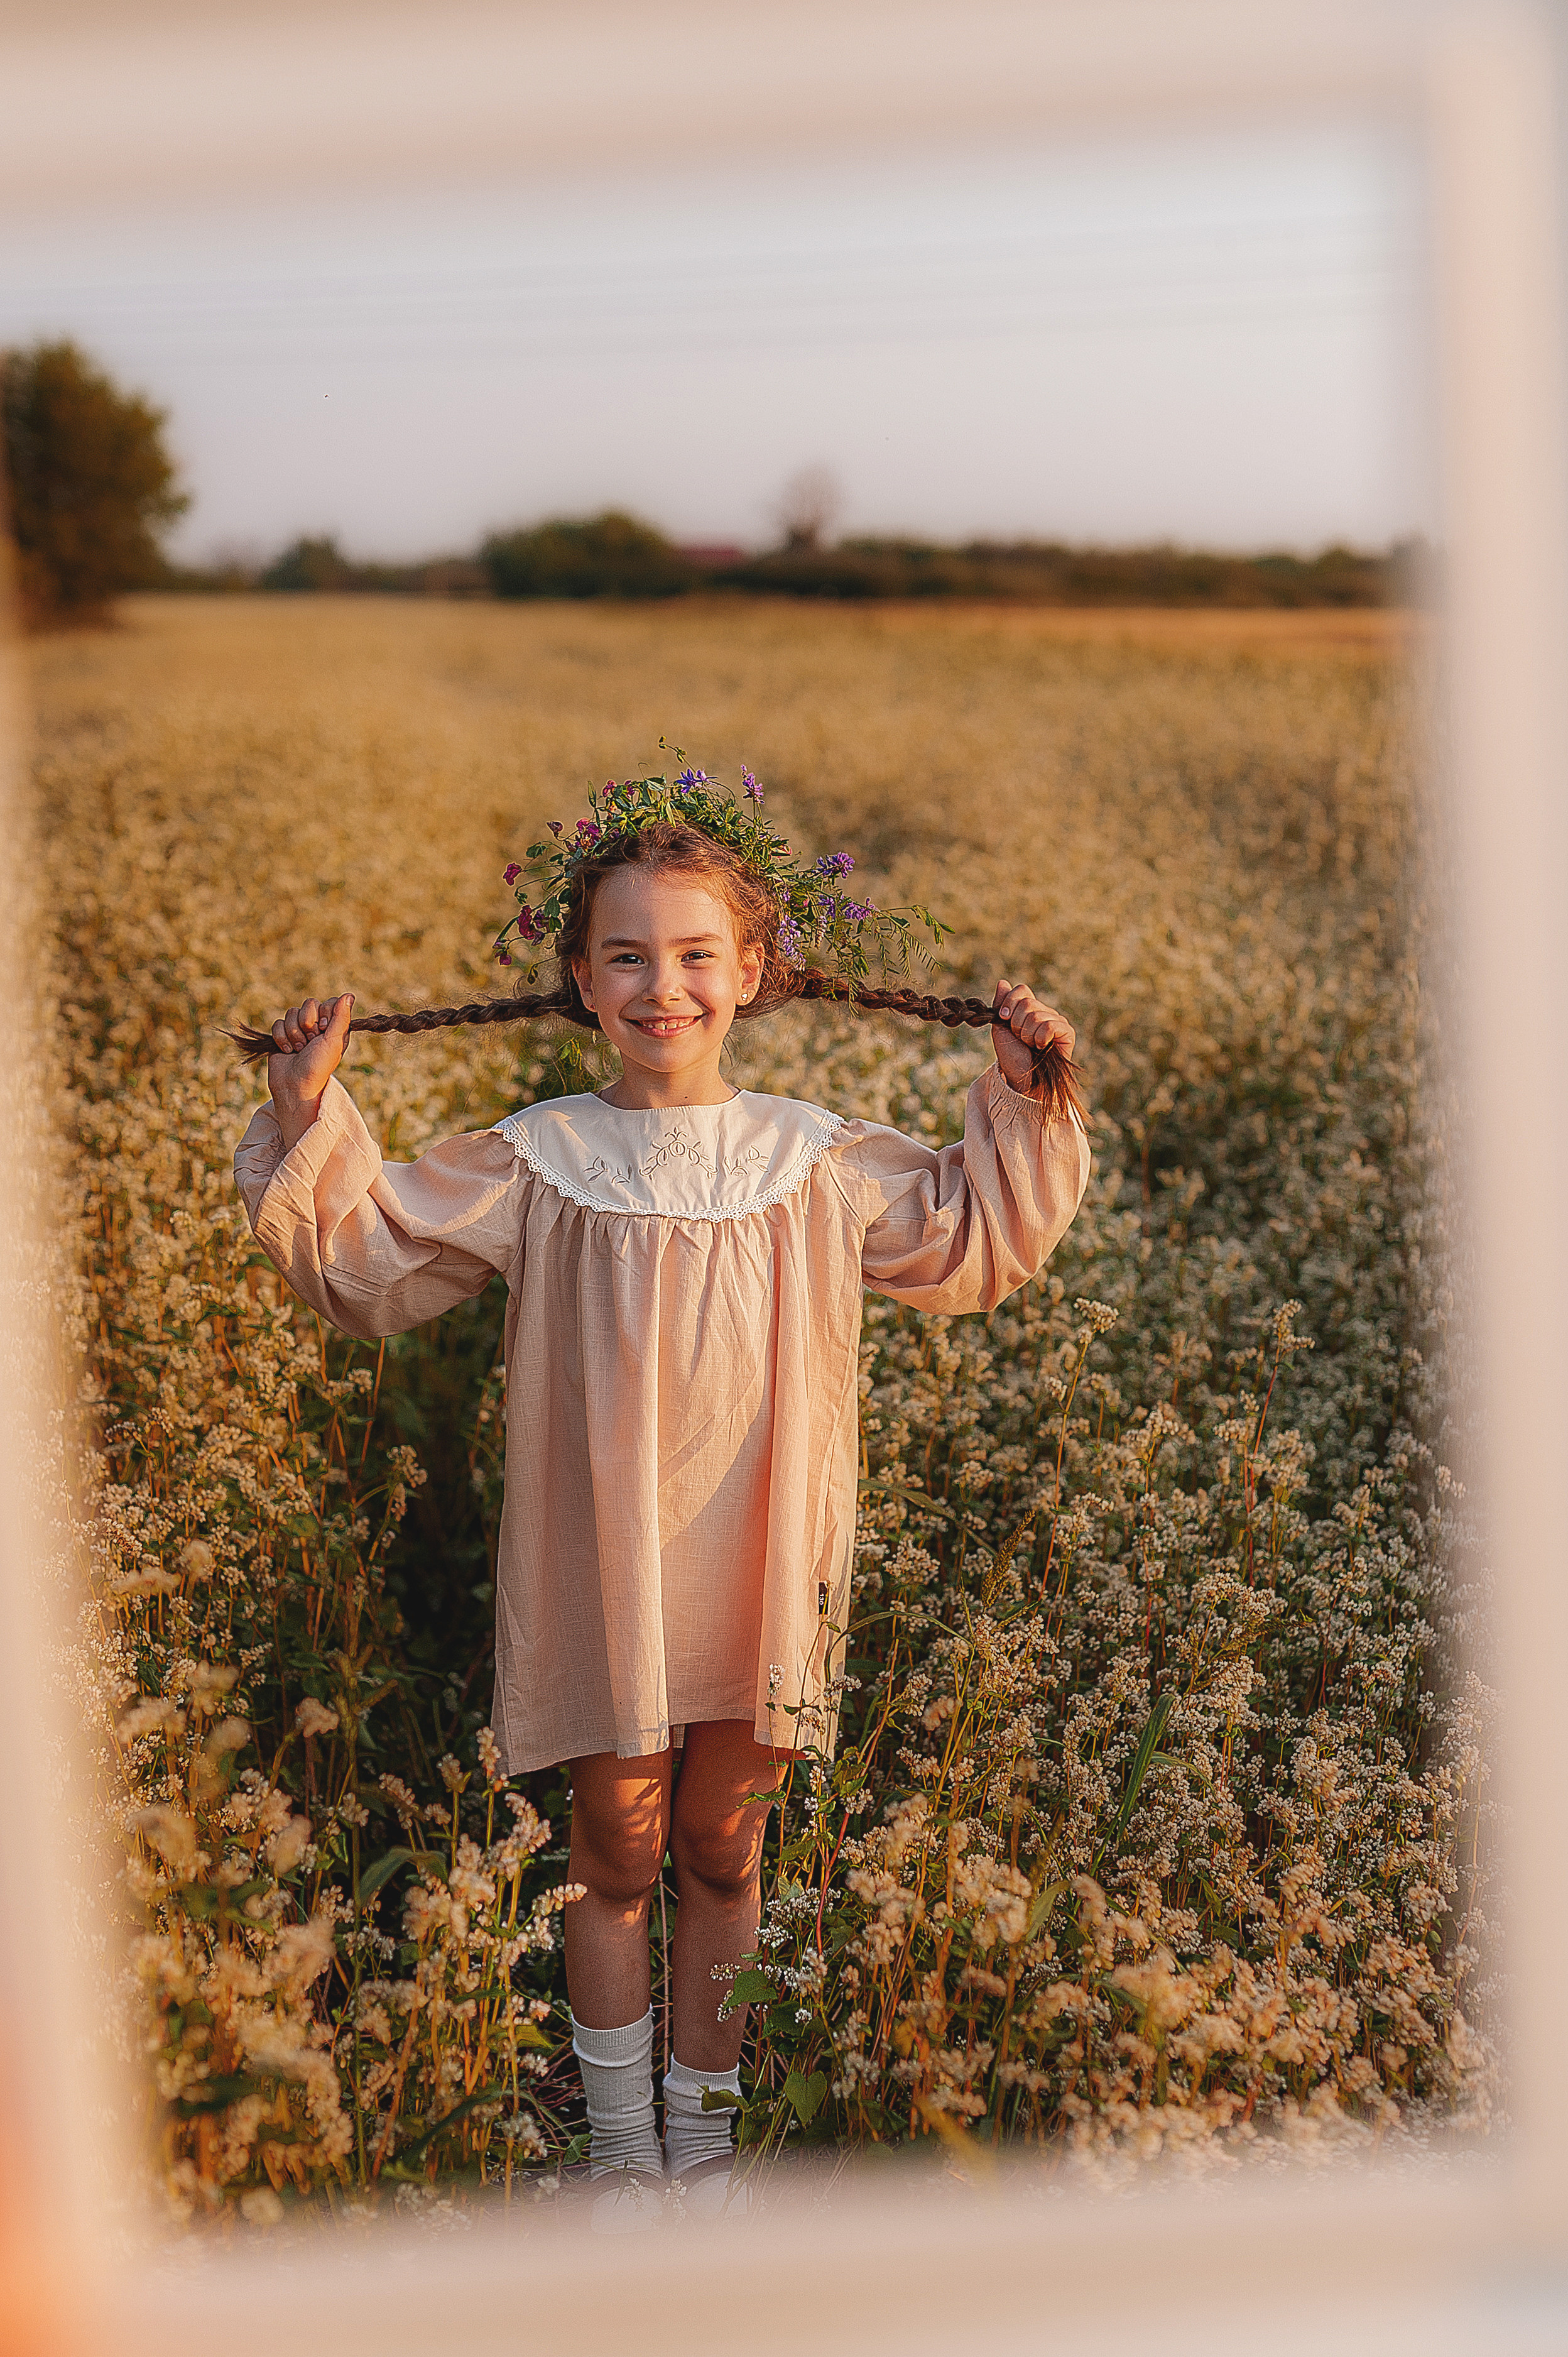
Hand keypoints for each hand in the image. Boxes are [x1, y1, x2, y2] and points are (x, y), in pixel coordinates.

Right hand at [267, 994, 352, 1149]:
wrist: (295, 1086)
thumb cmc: (318, 1066)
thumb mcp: (334, 1041)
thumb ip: (341, 1017)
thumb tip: (349, 994)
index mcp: (333, 1027)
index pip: (328, 1002)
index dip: (324, 1013)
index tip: (324, 1029)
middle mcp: (317, 1027)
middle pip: (309, 1004)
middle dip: (307, 1023)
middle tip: (311, 1042)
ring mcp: (299, 1030)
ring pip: (291, 1012)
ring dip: (294, 1033)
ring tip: (299, 1049)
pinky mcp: (282, 1036)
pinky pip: (278, 1023)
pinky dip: (281, 1038)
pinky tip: (287, 1051)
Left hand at [991, 980, 1074, 1096]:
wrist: (1022, 1078)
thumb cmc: (1011, 1056)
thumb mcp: (1000, 1028)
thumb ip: (1001, 1005)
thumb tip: (1002, 982)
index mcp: (1029, 1008)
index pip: (1021, 990)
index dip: (1009, 1003)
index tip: (1004, 1018)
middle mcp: (1044, 1011)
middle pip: (1027, 1002)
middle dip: (1017, 1024)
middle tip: (1020, 1038)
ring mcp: (1057, 1021)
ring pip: (1036, 1015)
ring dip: (1027, 1035)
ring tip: (1031, 1045)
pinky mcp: (1067, 1032)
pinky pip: (1050, 1025)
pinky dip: (1040, 1038)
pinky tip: (1042, 1047)